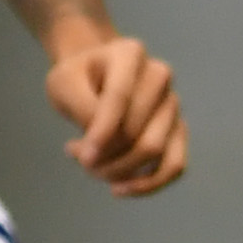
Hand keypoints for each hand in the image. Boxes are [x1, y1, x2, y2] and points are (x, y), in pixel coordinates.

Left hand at [45, 33, 186, 196]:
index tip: (76, 153)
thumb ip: (82, 109)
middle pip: (136, 130)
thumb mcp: (64, 83)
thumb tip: (101, 148)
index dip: (100, 131)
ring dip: (118, 170)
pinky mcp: (178, 130)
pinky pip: (174, 166)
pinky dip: (148, 184)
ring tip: (90, 166)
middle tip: (77, 156)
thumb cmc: (78, 78)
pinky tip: (119, 189)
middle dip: (103, 155)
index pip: (119, 98)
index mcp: (130, 53)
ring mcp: (172, 104)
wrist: (94, 76)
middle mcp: (159, 76)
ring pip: (154, 151)